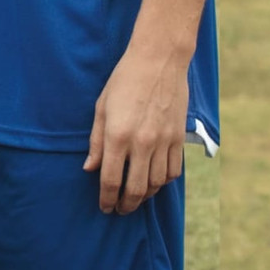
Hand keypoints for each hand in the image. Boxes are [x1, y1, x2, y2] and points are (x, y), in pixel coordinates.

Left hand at [83, 50, 187, 214]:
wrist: (159, 60)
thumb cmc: (124, 80)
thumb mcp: (101, 107)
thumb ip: (96, 142)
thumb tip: (90, 168)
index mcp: (117, 136)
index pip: (110, 180)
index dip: (106, 199)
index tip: (105, 207)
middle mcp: (142, 143)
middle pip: (135, 189)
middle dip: (126, 205)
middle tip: (120, 209)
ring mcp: (163, 141)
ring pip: (156, 184)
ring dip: (145, 196)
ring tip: (136, 197)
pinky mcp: (179, 137)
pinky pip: (173, 171)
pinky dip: (163, 181)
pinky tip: (155, 180)